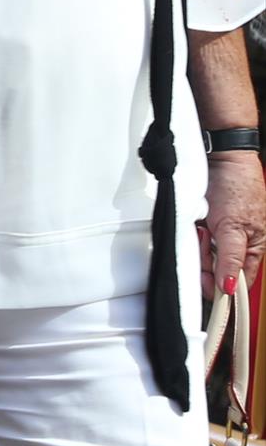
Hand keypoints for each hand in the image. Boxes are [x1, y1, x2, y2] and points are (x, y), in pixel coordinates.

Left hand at [208, 146, 264, 302]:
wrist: (221, 157)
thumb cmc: (238, 186)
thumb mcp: (234, 228)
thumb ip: (231, 259)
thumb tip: (229, 288)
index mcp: (253, 249)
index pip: (237, 281)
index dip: (220, 285)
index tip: (206, 284)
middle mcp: (237, 243)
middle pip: (216, 268)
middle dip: (206, 258)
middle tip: (206, 238)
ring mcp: (220, 232)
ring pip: (203, 254)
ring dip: (198, 243)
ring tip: (203, 225)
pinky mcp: (205, 221)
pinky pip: (193, 237)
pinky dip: (191, 231)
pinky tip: (196, 221)